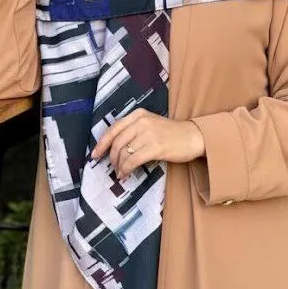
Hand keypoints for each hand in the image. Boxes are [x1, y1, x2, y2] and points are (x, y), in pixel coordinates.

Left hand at [91, 109, 205, 178]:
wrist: (193, 136)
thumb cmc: (171, 133)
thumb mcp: (150, 124)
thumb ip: (133, 130)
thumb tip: (114, 148)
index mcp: (138, 115)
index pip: (114, 129)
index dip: (102, 143)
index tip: (95, 154)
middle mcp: (142, 122)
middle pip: (117, 142)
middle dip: (111, 158)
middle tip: (113, 167)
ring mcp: (149, 134)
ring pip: (124, 152)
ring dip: (119, 166)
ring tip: (121, 172)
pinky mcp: (156, 147)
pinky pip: (133, 160)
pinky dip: (126, 169)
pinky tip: (126, 174)